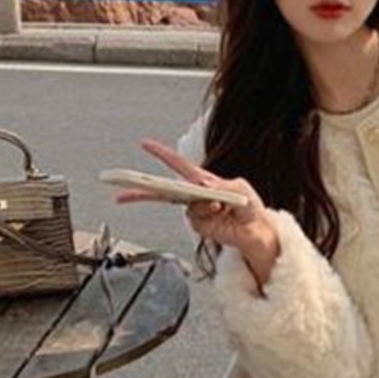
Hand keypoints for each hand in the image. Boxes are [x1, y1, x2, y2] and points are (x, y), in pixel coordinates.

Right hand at [115, 139, 280, 282]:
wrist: (255, 232)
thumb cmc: (249, 207)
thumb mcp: (240, 188)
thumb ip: (221, 185)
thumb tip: (205, 185)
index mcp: (203, 180)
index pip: (178, 164)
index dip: (161, 154)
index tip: (145, 145)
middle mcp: (196, 195)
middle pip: (164, 190)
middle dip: (143, 190)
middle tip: (123, 190)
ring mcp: (196, 211)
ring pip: (185, 206)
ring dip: (202, 204)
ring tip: (219, 207)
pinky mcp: (199, 226)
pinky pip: (195, 218)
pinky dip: (206, 215)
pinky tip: (218, 215)